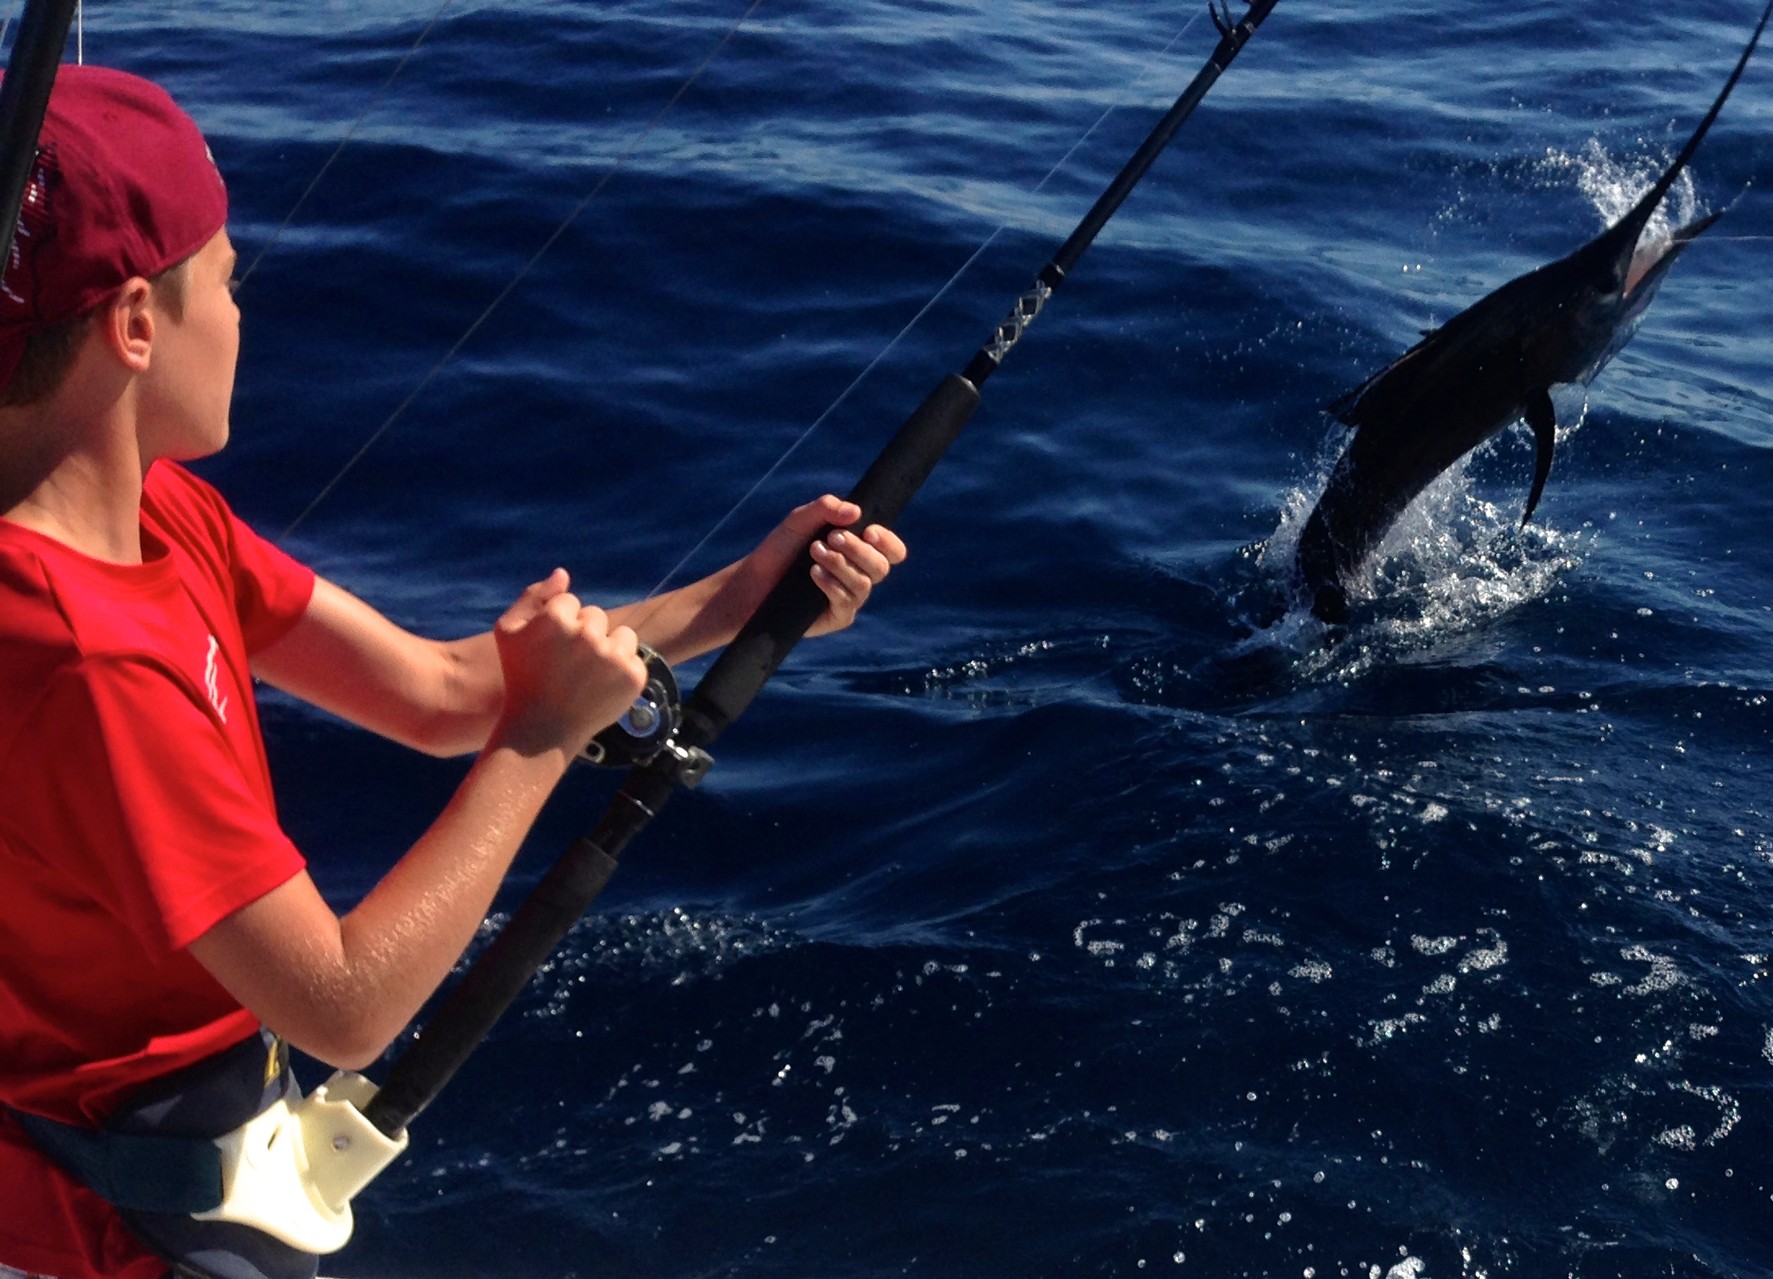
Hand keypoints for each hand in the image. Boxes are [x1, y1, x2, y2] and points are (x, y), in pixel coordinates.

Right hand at [491, 569, 648, 757]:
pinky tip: (600, 687)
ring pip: (622, 635)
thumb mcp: (509, 633)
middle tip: (567, 666)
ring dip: (609, 648)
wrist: (540, 729)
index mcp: (556, 618)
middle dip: (584, 635)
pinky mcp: (633, 676)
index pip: (570, 604)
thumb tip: (563, 574)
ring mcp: (613, 656)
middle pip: (596, 617)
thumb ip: (532, 597)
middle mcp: (588, 634)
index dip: (559, 626)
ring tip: (587, 676)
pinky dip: (622, 670)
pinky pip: (634, 658)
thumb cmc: (521, 678)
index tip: (549, 650)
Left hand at [758, 495, 906, 636]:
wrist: (753, 580)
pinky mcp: (836, 617)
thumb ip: (826, 509)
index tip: (868, 531)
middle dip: (859, 550)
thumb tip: (856, 511)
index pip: (892, 551)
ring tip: (814, 552)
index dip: (888, 542)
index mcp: (860, 552)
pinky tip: (813, 574)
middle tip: (832, 537)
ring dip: (840, 564)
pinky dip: (832, 585)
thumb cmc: (780, 549)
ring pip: (864, 584)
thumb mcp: (800, 520)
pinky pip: (847, 603)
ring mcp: (850, 598)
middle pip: (881, 566)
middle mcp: (859, 576)